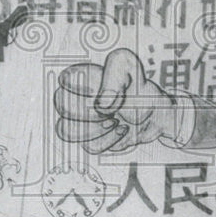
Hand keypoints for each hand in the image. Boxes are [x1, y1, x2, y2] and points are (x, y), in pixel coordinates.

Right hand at [55, 49, 178, 153]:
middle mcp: (74, 98)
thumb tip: (102, 103)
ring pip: (66, 130)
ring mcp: (79, 122)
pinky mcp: (89, 140)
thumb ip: (115, 76)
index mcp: (81, 77)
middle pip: (62, 105)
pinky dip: (110, 140)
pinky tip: (122, 130)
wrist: (153, 113)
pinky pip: (89, 146)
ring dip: (94, 128)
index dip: (83, 86)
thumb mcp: (131, 70)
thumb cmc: (138, 87)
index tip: (101, 90)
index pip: (65, 79)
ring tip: (115, 120)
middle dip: (89, 109)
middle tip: (111, 109)